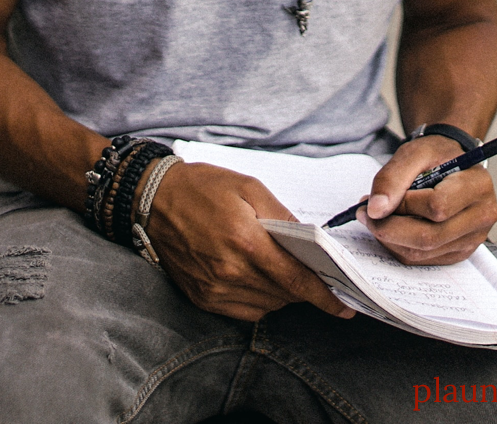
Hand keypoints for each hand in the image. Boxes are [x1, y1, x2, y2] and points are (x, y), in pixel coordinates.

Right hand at [144, 161, 355, 321]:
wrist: (152, 199)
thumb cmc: (201, 187)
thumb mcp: (247, 186)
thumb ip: (282, 215)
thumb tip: (309, 241)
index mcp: (246, 241)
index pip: (296, 279)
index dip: (324, 295)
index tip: (344, 306)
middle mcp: (231, 271)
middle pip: (284, 294)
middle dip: (303, 286)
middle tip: (312, 273)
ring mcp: (215, 289)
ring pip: (267, 305)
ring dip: (280, 292)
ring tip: (276, 267)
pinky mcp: (202, 298)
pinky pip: (244, 311)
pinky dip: (258, 299)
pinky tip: (254, 276)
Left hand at [357, 136, 496, 265]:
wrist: (452, 163)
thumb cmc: (435, 155)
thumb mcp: (413, 152)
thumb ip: (392, 178)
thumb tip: (376, 210)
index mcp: (477, 186)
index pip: (437, 206)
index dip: (401, 206)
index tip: (373, 200)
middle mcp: (482, 216)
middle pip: (430, 236)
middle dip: (389, 228)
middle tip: (364, 214)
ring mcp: (473, 238)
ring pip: (424, 252)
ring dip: (390, 239)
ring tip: (375, 218)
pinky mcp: (460, 251)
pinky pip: (423, 259)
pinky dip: (399, 246)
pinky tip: (390, 228)